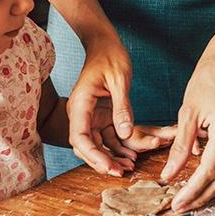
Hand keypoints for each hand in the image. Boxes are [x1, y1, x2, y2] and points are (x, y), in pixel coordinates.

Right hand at [67, 41, 134, 176]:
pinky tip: (134, 154)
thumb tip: (125, 133)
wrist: (104, 43)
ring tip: (131, 166)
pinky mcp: (102, 115)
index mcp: (81, 105)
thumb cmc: (110, 56)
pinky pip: (110, 135)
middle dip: (104, 161)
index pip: (80, 138)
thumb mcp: (119, 80)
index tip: (109, 167)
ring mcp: (92, 116)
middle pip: (88, 146)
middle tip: (122, 172)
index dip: (93, 156)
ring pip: (100, 144)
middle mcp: (83, 114)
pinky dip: (121, 145)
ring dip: (114, 156)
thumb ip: (122, 107)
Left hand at [160, 54, 214, 212]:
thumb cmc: (208, 81)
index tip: (177, 201)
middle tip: (181, 206)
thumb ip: (180, 146)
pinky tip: (203, 181)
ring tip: (190, 198)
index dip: (192, 189)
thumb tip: (169, 174)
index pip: (210, 170)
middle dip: (202, 196)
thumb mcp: (188, 113)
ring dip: (212, 189)